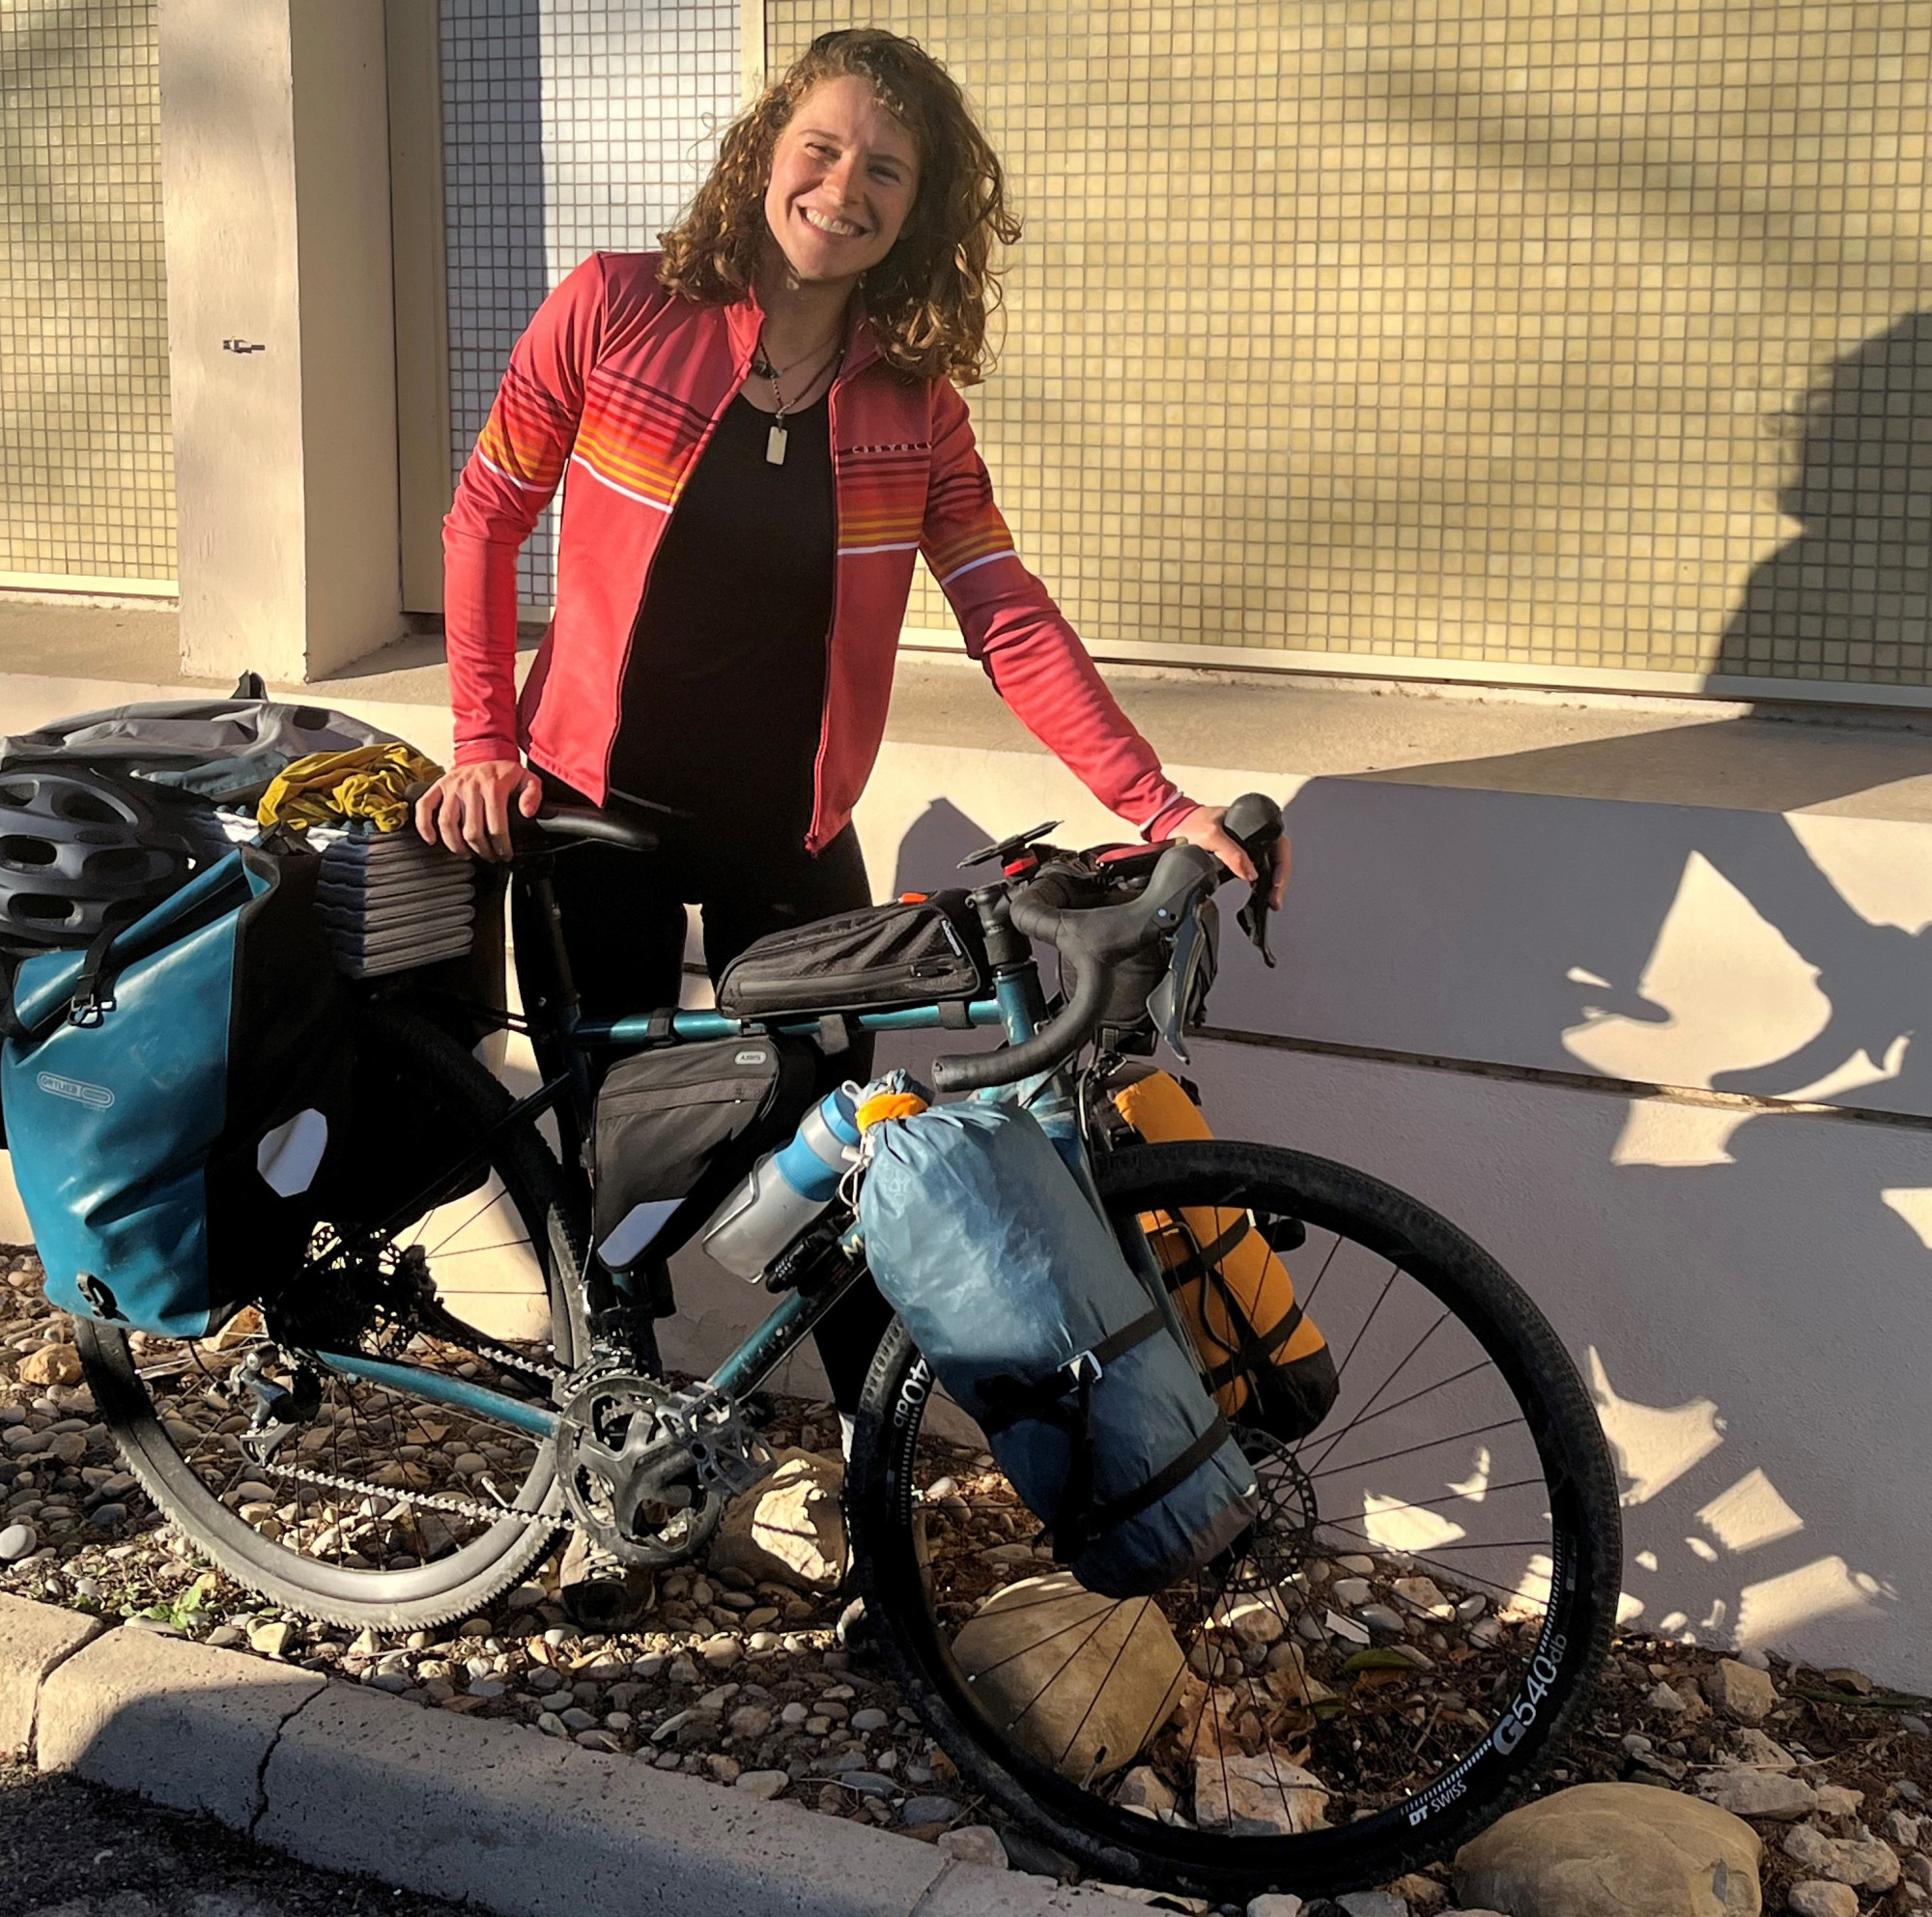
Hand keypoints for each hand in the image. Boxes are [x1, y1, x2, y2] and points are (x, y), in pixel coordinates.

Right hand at [414, 760, 542, 860]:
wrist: (485, 750)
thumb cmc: (505, 771)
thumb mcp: (528, 778)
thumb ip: (533, 795)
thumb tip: (528, 812)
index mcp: (493, 786)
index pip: (496, 826)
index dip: (501, 846)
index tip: (504, 855)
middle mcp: (470, 786)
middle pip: (471, 830)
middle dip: (482, 850)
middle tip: (489, 857)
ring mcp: (452, 787)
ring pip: (447, 823)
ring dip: (456, 845)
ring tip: (467, 854)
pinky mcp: (438, 786)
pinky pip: (424, 807)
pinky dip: (424, 826)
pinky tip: (432, 840)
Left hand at [1171, 803, 1290, 908]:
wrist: (1172, 825)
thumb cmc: (1189, 822)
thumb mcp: (1210, 836)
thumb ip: (1231, 853)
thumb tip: (1251, 874)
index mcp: (1252, 822)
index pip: (1280, 845)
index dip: (1282, 866)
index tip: (1276, 884)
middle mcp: (1252, 833)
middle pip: (1277, 858)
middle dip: (1279, 881)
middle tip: (1275, 900)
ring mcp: (1245, 845)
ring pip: (1268, 865)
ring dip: (1271, 884)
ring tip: (1270, 901)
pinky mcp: (1236, 855)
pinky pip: (1254, 869)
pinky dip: (1259, 884)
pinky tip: (1258, 896)